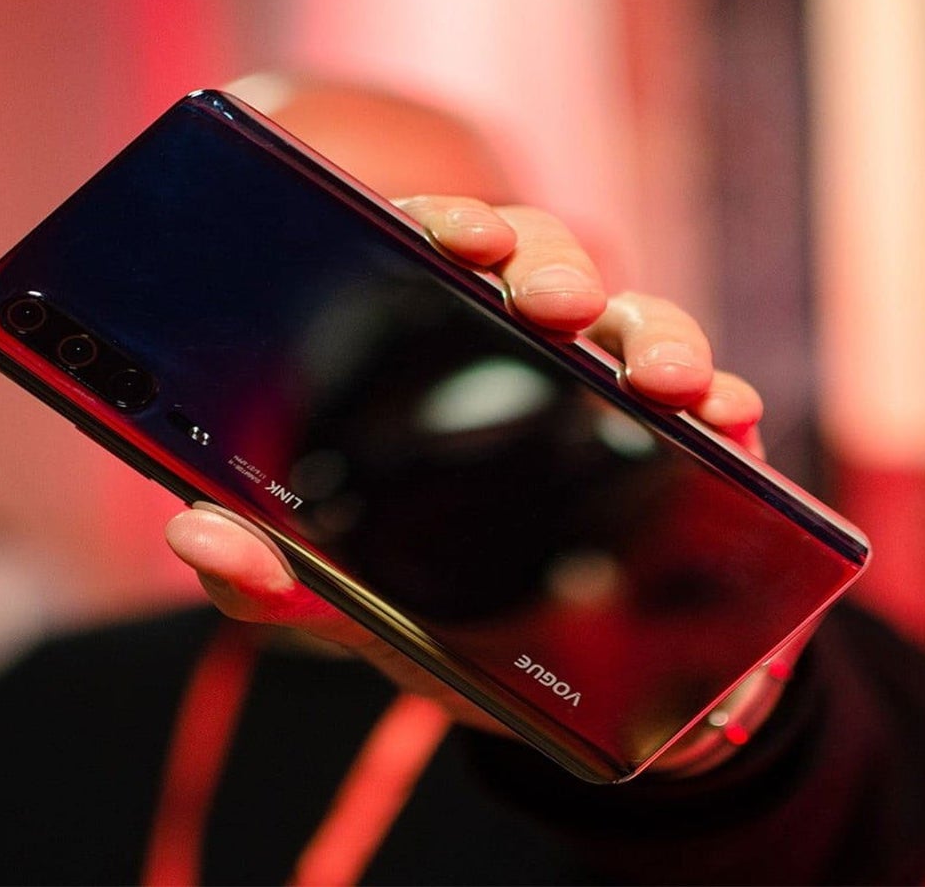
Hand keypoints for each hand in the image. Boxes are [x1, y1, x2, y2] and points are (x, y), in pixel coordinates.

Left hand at [165, 196, 764, 730]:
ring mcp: (619, 402)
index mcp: (446, 368)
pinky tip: (727, 414)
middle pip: (549, 268)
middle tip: (547, 301)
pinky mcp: (696, 451)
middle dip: (552, 266)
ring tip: (658, 374)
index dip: (444, 223)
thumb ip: (274, 580)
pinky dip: (727, 401)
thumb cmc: (452, 627)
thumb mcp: (353, 606)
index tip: (442, 231)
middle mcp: (535, 364)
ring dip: (654, 332)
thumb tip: (197, 536)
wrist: (574, 701)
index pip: (442, 260)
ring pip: (641, 322)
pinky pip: (720, 405)